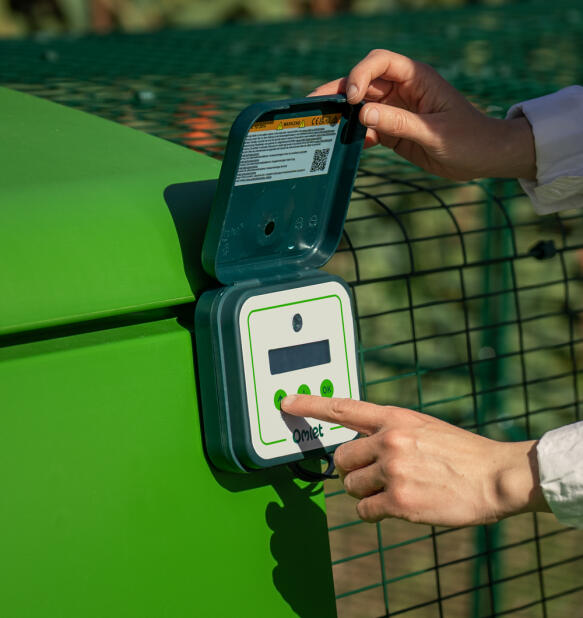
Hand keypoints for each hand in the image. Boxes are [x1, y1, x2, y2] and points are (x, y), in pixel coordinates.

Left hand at [281, 395, 549, 526]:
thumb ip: (388, 430)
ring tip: (397, 489)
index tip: (285, 402)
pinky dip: (376, 511)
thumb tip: (358, 444)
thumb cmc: (459, 452)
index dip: (309, 404)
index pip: (343, 407)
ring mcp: (392, 470)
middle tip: (378, 473)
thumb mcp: (422, 427)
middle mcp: (388, 440)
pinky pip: (365, 510)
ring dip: (367, 492)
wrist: (494, 475)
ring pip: (351, 486)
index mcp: (394, 417)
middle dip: (353, 469)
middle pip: (341, 458)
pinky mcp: (399, 500)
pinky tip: (401, 505)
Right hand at [310, 49, 535, 180]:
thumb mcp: (434, 131)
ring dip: (343, 116)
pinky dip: (355, 136)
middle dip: (339, 92)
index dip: (360, 74)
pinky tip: (342, 145)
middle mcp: (402, 90)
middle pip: (363, 83)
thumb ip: (398, 123)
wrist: (483, 158)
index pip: (380, 63)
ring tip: (320, 126)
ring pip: (362, 107)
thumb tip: (362, 115)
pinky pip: (369, 129)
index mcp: (416, 78)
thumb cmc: (468, 138)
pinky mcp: (394, 131)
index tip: (352, 98)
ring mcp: (396, 110)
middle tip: (314, 105)